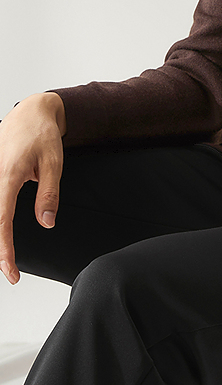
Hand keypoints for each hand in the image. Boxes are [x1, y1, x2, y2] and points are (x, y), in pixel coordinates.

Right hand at [0, 92, 65, 284]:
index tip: (11, 270)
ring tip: (8, 258)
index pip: (1, 221)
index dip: (5, 249)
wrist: (31, 112)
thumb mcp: (54, 163)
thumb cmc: (43, 134)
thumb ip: (48, 194)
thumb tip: (46, 223)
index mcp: (7, 176)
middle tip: (11, 272)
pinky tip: (3, 235)